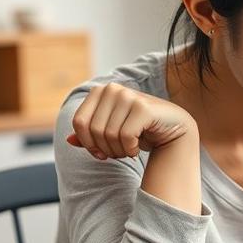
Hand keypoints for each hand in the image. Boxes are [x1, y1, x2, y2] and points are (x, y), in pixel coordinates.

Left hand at [67, 83, 196, 159]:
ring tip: (129, 149)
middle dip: (105, 149)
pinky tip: (137, 148)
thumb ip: (89, 135)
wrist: (173, 130)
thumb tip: (69, 140)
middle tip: (119, 152)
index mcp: (100, 91)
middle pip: (94, 130)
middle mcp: (112, 89)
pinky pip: (125, 136)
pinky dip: (130, 149)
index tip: (100, 152)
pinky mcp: (142, 108)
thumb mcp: (110, 132)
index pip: (79, 122)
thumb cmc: (140, 131)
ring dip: (118, 151)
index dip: (87, 143)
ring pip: (108, 135)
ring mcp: (128, 96)